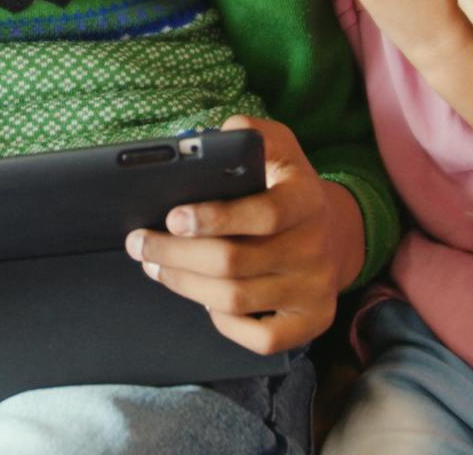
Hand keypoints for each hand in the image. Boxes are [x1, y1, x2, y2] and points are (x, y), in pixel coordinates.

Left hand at [124, 116, 362, 354]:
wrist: (333, 231)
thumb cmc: (285, 186)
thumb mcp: (276, 147)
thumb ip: (247, 134)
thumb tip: (212, 138)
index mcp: (307, 199)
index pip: (265, 214)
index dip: (214, 218)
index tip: (172, 216)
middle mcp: (316, 247)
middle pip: (236, 262)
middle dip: (176, 254)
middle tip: (139, 244)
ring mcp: (316, 289)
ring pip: (237, 300)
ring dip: (185, 285)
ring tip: (155, 266)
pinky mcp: (312, 321)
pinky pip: (260, 338)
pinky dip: (224, 323)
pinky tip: (202, 301)